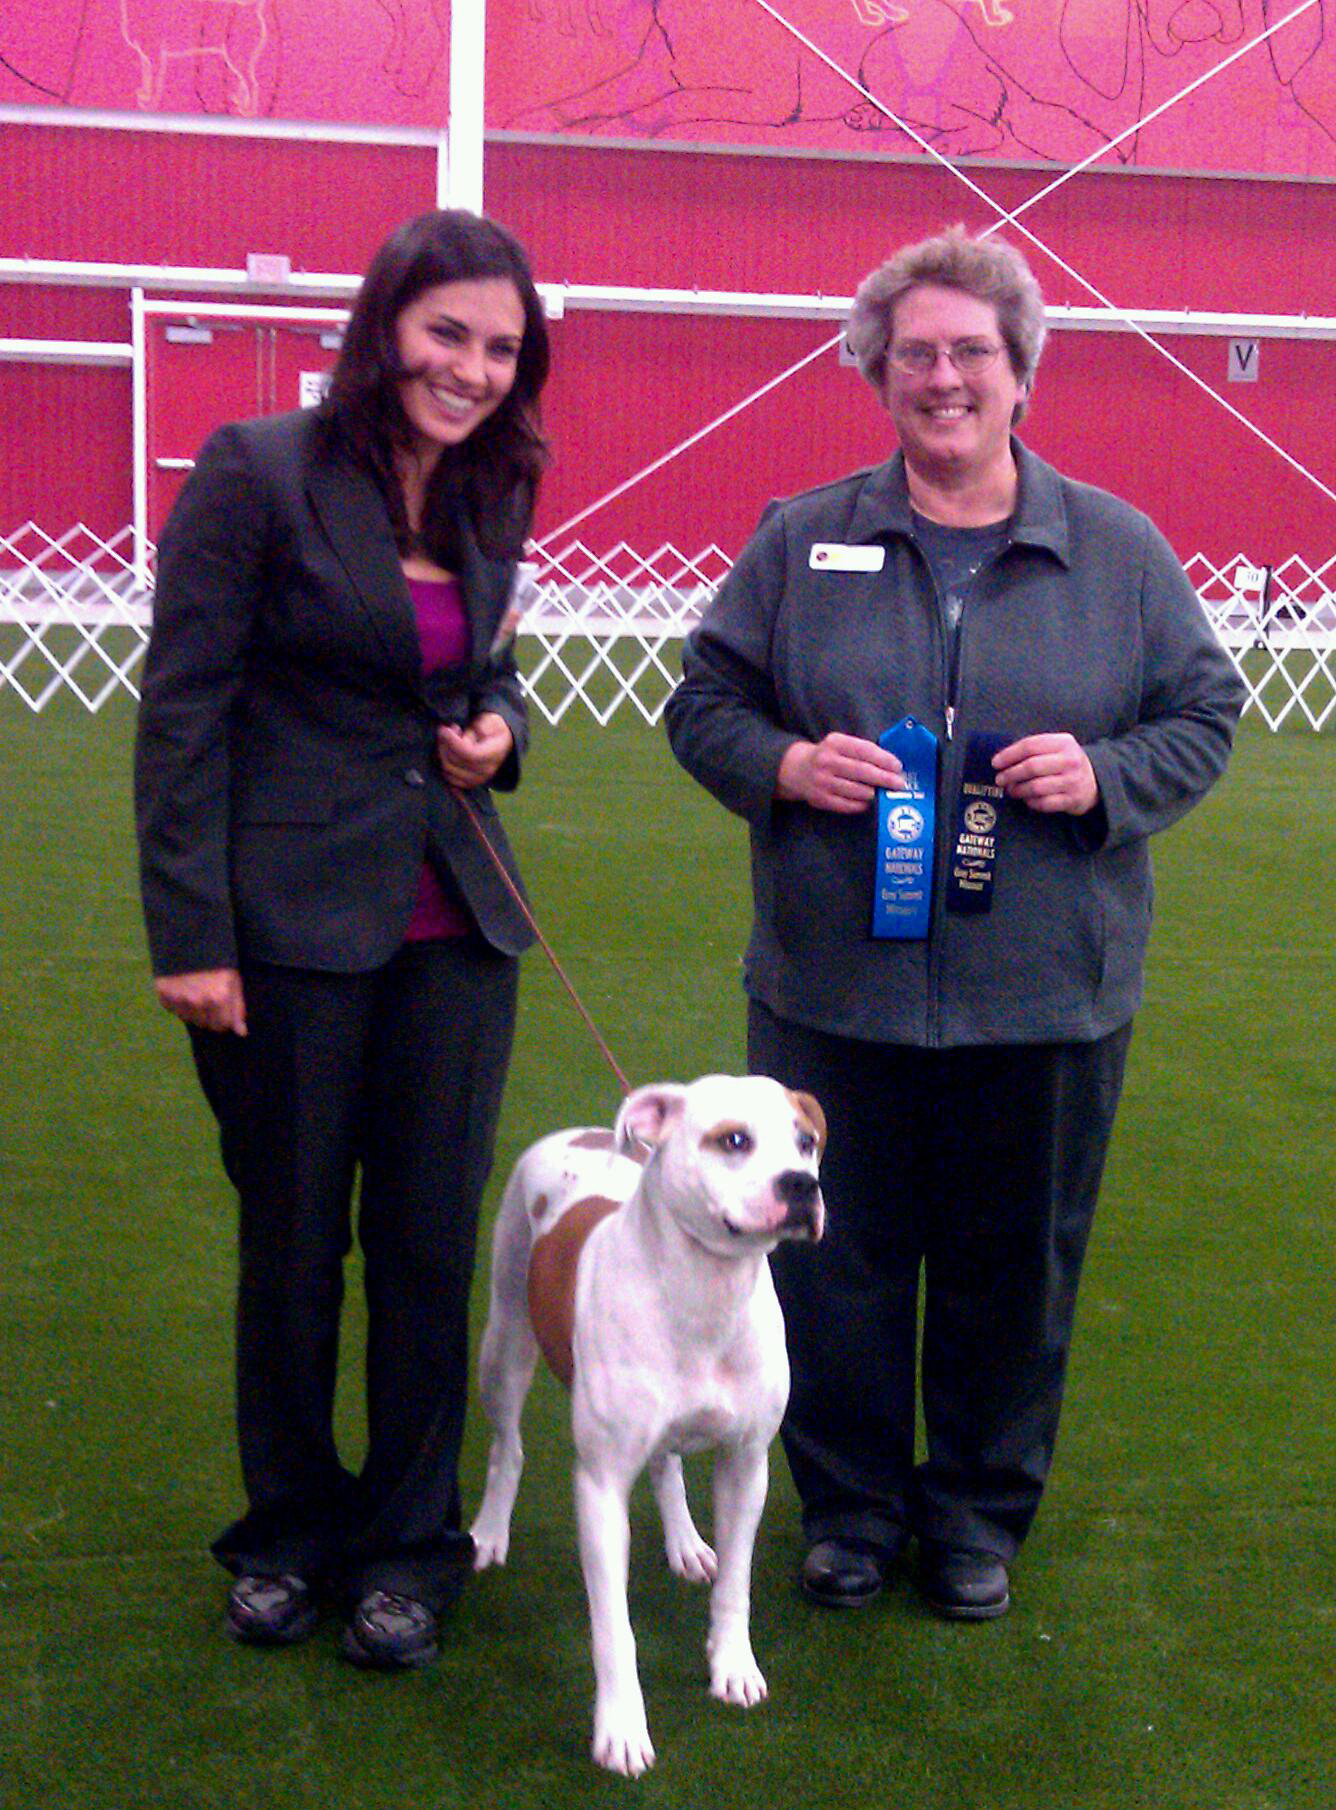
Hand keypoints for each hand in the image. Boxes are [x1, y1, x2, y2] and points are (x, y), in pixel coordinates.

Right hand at [154, 967, 246, 1034]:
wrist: (188, 938)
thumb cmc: (218, 958)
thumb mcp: (233, 980)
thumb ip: (237, 1007)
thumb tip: (241, 1033)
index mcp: (220, 997)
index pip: (222, 1026)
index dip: (224, 1018)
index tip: (223, 1008)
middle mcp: (199, 1002)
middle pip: (206, 1024)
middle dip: (209, 1015)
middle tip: (209, 996)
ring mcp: (180, 999)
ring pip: (190, 1019)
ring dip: (194, 1010)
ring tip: (196, 990)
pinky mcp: (164, 995)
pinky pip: (174, 1010)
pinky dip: (179, 1004)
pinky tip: (183, 988)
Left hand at [437, 711, 513, 788]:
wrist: (499, 743)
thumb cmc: (492, 729)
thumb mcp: (491, 720)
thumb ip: (483, 726)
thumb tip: (475, 734)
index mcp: (494, 754)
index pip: (470, 754)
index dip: (453, 742)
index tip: (444, 729)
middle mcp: (487, 770)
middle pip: (455, 761)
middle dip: (445, 743)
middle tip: (445, 730)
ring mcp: (477, 780)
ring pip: (448, 769)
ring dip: (442, 752)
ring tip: (447, 739)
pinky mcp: (468, 784)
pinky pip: (449, 778)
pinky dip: (443, 764)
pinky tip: (447, 752)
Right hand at [777, 733, 905, 813]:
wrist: (797, 770)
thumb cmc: (828, 756)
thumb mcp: (840, 744)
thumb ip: (861, 750)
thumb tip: (891, 765)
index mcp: (835, 743)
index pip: (864, 750)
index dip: (884, 759)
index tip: (898, 766)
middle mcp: (827, 761)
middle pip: (862, 771)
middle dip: (884, 778)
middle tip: (899, 784)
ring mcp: (822, 782)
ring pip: (857, 790)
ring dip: (874, 793)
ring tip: (884, 793)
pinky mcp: (820, 799)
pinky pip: (847, 805)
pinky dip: (861, 804)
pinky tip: (869, 802)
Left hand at [992, 733, 1098, 814]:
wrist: (1095, 781)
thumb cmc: (1065, 763)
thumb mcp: (1056, 747)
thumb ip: (1033, 749)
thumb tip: (1002, 760)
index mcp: (1064, 742)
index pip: (1030, 746)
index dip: (1009, 755)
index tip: (995, 763)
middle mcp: (1070, 760)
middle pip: (1032, 766)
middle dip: (1011, 774)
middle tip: (1000, 779)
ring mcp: (1072, 781)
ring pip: (1036, 787)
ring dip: (1018, 790)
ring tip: (1012, 790)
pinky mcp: (1072, 800)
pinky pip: (1044, 803)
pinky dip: (1031, 802)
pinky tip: (1027, 799)